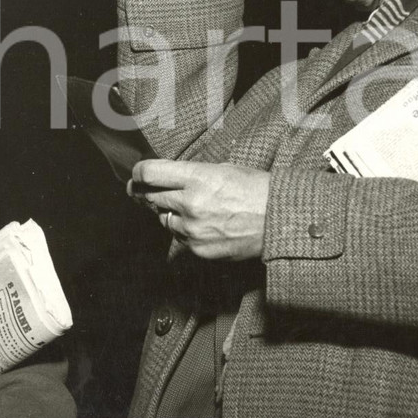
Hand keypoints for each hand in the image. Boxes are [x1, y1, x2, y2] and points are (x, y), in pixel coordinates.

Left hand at [128, 159, 268, 260]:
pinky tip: (202, 224)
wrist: (279, 221)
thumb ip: (191, 173)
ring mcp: (193, 229)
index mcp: (197, 178)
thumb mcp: (223, 169)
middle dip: (150, 193)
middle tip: (150, 191)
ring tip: (189, 208)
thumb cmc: (255, 189)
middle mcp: (190, 203)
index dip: (139, 173)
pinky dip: (185, 231)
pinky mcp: (198, 249)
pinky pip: (179, 238)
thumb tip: (166, 177)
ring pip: (163, 219)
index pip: (149, 173)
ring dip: (169, 212)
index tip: (138, 174)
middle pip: (151, 197)